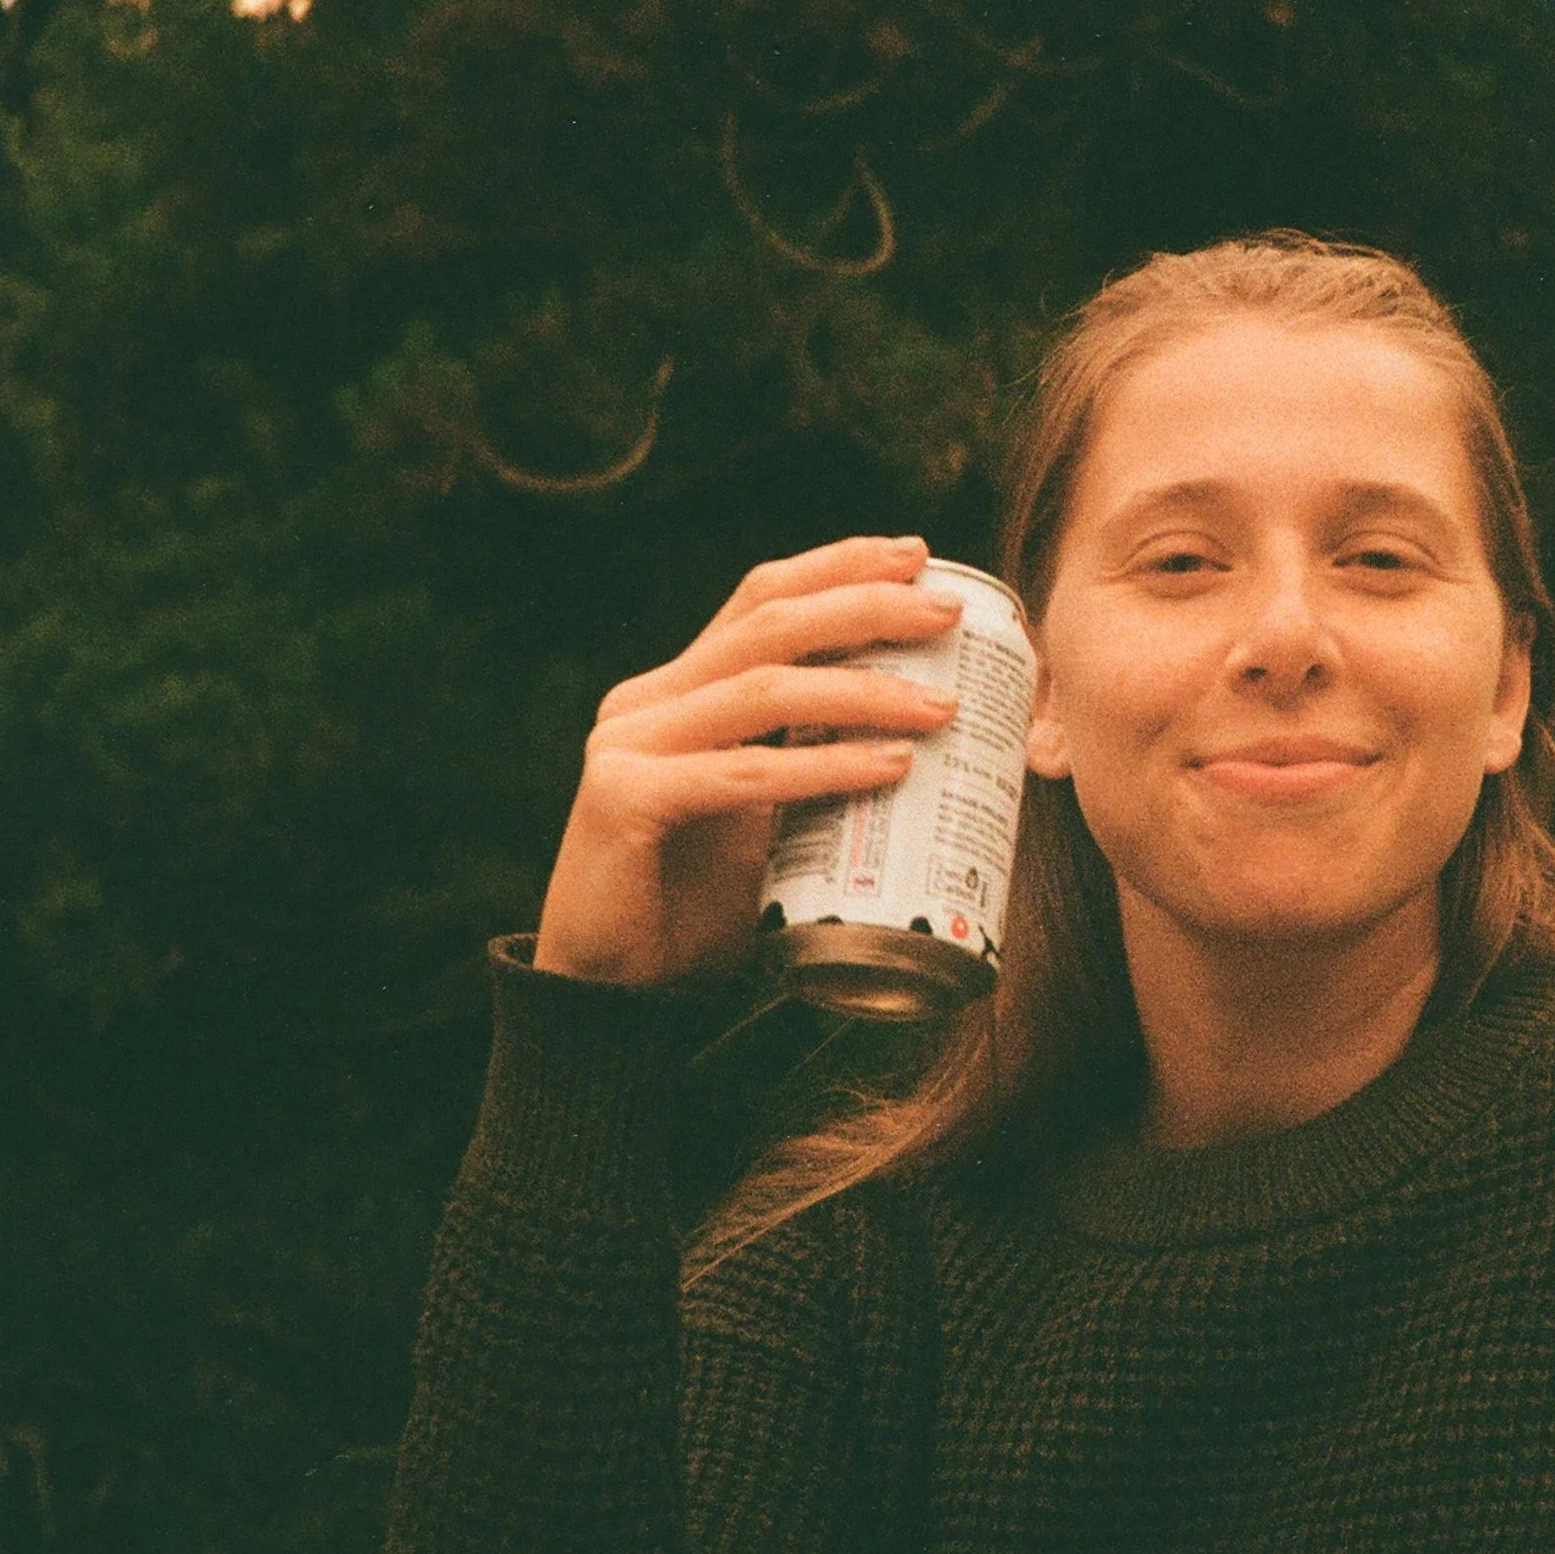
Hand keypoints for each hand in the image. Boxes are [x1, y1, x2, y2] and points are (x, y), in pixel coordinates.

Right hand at [532, 536, 963, 989]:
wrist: (609, 996)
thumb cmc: (695, 908)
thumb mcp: (766, 819)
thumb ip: (812, 765)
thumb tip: (928, 731)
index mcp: (676, 691)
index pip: (759, 600)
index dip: (836, 567)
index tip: (916, 557)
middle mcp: (646, 702)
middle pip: (766, 624)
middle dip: (863, 605)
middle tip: (945, 611)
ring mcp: (628, 746)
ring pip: (762, 691)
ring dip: (863, 691)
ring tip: (942, 705)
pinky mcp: (624, 800)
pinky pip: (743, 774)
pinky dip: (824, 768)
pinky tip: (890, 767)